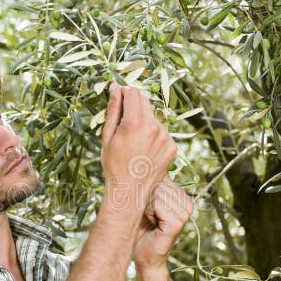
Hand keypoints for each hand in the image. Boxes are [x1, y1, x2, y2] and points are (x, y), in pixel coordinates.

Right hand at [100, 83, 176, 212]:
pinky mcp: (172, 146)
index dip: (125, 92)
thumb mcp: (108, 136)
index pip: (134, 93)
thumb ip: (113, 109)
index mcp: (134, 123)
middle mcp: (153, 127)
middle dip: (134, 105)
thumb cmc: (114, 165)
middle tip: (124, 121)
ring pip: (154, 117)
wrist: (130, 191)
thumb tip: (115, 88)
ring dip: (144, 121)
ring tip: (134, 140)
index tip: (119, 95)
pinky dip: (153, 135)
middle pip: (145, 102)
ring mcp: (165, 137)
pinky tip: (144, 148)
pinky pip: (162, 132)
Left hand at [133, 177, 193, 271]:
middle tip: (147, 216)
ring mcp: (185, 212)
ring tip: (149, 220)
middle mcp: (187, 202)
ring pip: (156, 194)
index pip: (161, 176)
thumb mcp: (146, 202)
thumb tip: (144, 161)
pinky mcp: (178, 222)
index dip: (146, 189)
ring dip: (145, 207)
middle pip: (158, 184)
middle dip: (145, 199)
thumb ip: (150, 185)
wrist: (144, 256)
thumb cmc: (142, 228)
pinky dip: (148, 214)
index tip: (144, 204)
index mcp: (182, 196)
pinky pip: (157, 206)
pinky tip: (151, 224)